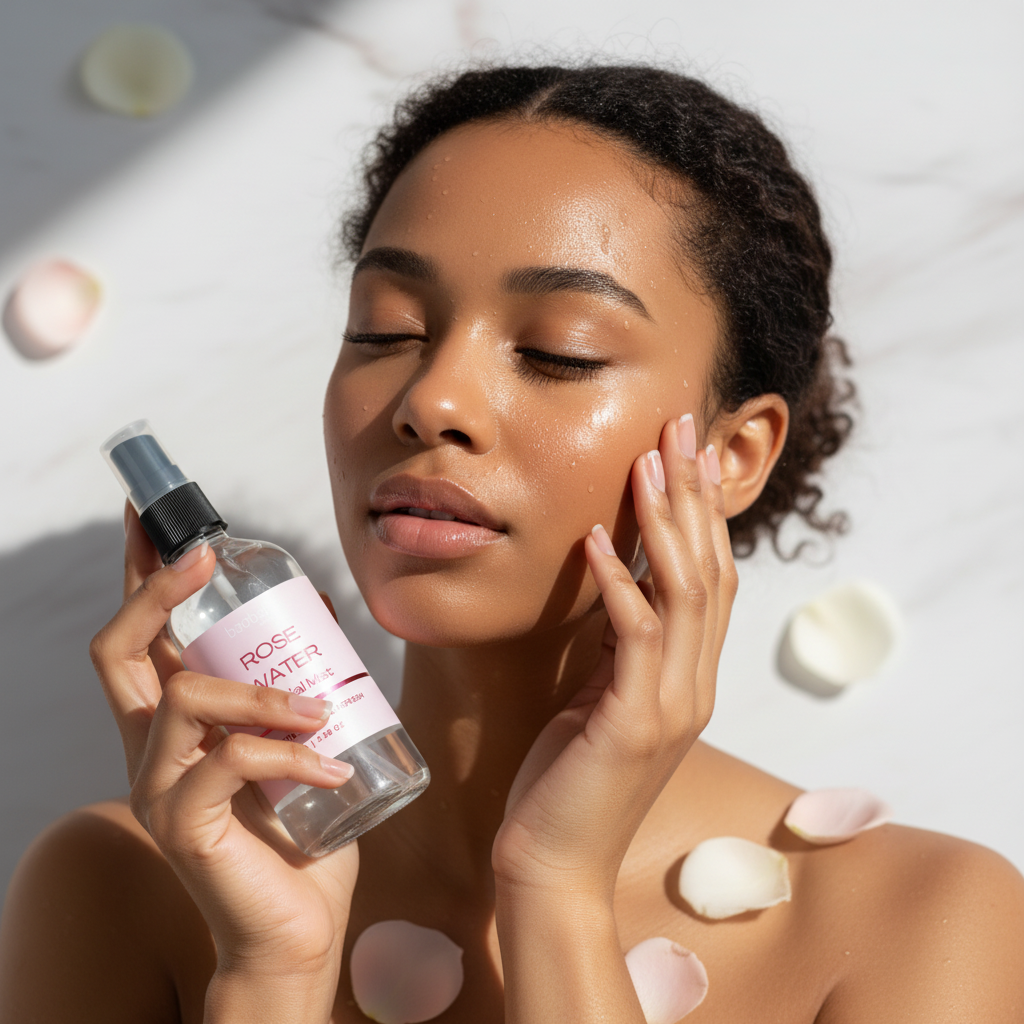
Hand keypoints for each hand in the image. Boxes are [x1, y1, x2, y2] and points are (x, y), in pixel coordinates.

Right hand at [89, 507, 357, 1003]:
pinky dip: (289, 754)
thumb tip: (317, 605)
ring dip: (262, 691)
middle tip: (204, 556)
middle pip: (119, 653)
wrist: (301, 925)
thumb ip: (295, 682)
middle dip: (156, 592)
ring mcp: (162, 789)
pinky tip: (332, 768)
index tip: (152, 518)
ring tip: (319, 710)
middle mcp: (153, 750)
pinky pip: (231, 761)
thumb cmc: (301, 828)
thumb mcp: (298, 740)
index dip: (139, 576)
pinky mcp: (187, 826)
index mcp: (176, 725)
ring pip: (186, 698)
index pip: (139, 638)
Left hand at [492, 414, 736, 899]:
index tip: (686, 451)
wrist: (553, 865)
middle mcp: (694, 686)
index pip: (711, 579)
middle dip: (694, 494)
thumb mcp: (601, 699)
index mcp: (689, 679)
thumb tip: (618, 586)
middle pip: (708, 570)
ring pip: (684, 593)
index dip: (703, 513)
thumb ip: (622, 649)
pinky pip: (634, 637)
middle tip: (683, 425)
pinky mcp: (632, 724)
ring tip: (647, 460)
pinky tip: (595, 540)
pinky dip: (619, 584)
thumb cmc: (568, 780)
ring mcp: (670, 706)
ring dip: (664, 523)